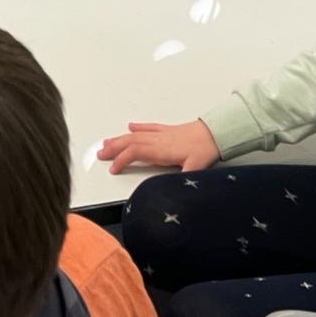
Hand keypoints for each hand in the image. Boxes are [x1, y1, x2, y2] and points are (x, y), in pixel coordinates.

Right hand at [98, 119, 220, 175]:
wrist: (215, 133)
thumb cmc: (205, 150)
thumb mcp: (195, 168)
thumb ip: (183, 178)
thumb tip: (174, 190)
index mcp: (161, 150)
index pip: (135, 153)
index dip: (121, 160)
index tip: (113, 169)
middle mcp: (158, 140)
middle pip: (130, 142)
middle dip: (113, 148)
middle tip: (100, 153)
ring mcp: (161, 134)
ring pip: (135, 135)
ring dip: (119, 138)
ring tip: (106, 142)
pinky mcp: (167, 130)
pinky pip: (148, 128)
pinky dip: (138, 128)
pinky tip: (130, 126)